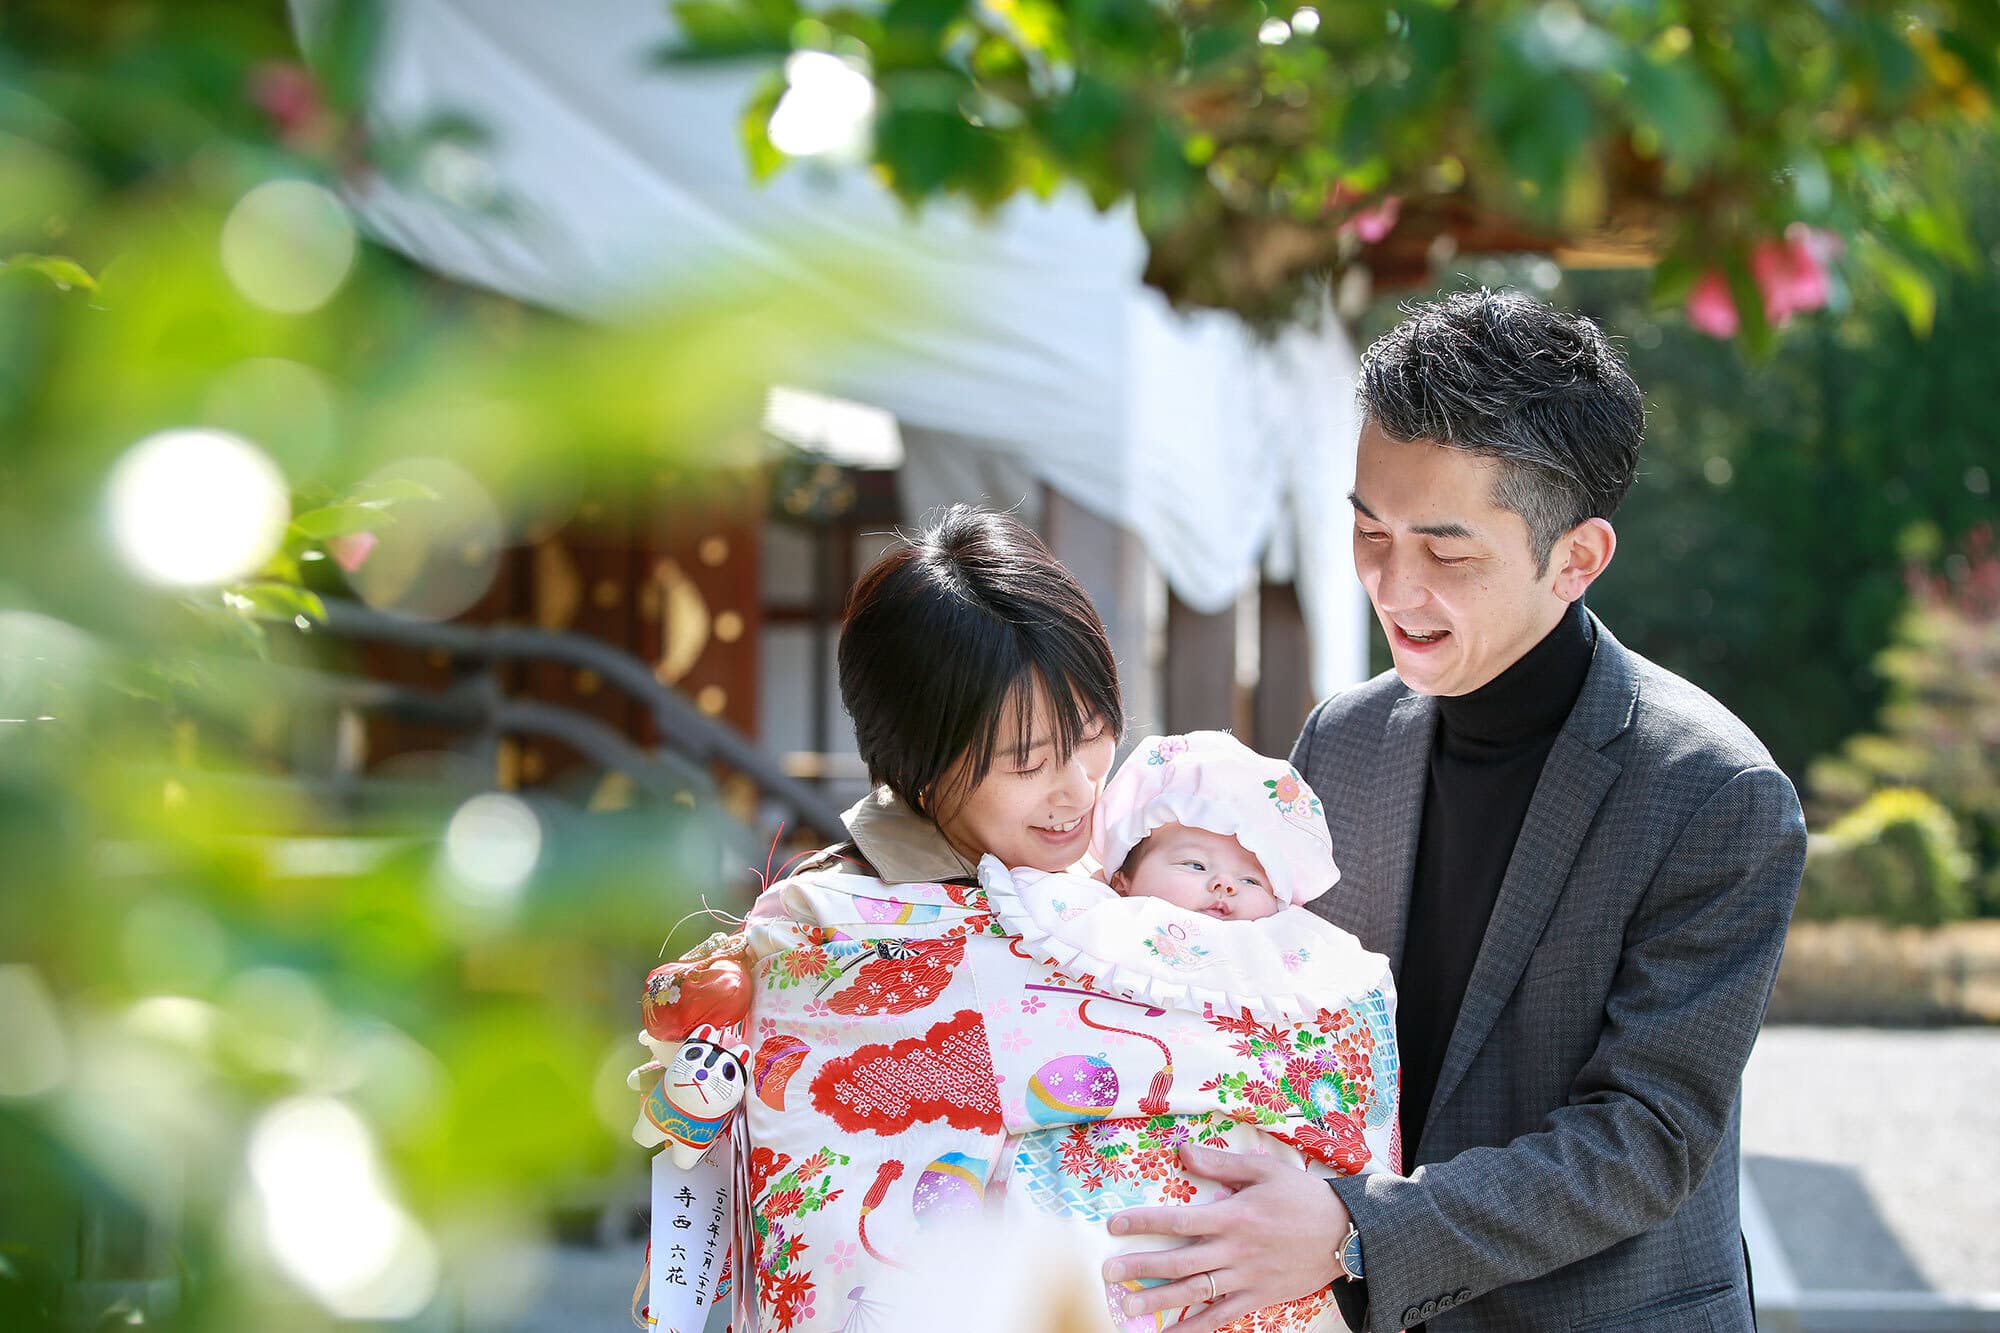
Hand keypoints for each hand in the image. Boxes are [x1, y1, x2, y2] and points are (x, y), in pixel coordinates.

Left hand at [1102, 1143, 1350, 1332]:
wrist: (1346, 1233)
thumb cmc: (1302, 1197)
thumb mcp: (1264, 1170)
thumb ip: (1221, 1164)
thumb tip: (1181, 1153)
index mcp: (1234, 1216)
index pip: (1179, 1220)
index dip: (1144, 1223)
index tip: (1114, 1227)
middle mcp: (1235, 1250)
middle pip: (1180, 1261)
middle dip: (1141, 1267)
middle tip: (1108, 1273)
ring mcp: (1246, 1278)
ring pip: (1196, 1293)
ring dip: (1160, 1301)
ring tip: (1128, 1307)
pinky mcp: (1258, 1298)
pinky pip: (1222, 1317)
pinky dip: (1196, 1330)